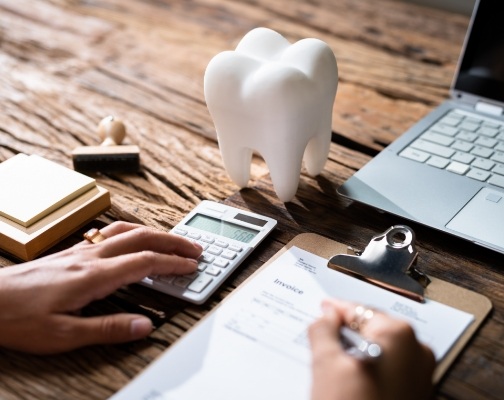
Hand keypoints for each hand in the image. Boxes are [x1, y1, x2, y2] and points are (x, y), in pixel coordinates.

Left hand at [0, 222, 201, 353]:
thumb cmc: (18, 317)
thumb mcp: (63, 335)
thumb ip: (108, 329)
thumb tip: (144, 326)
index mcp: (93, 276)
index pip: (145, 262)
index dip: (173, 263)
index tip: (192, 266)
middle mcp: (90, 256)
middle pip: (142, 237)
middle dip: (173, 242)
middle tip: (194, 248)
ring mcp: (80, 251)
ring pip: (127, 230)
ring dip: (155, 233)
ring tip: (172, 240)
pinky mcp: (72, 252)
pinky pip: (111, 233)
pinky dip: (134, 232)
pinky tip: (133, 238)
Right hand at [308, 299, 434, 399]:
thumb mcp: (326, 365)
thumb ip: (323, 330)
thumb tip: (326, 316)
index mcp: (399, 336)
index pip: (359, 310)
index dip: (336, 309)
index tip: (324, 308)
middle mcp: (417, 352)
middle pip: (372, 329)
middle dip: (346, 331)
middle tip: (322, 333)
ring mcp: (419, 375)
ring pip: (379, 350)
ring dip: (355, 350)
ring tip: (331, 360)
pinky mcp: (415, 394)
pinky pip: (388, 369)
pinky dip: (368, 367)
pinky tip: (348, 379)